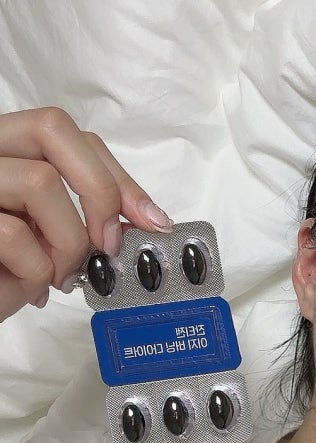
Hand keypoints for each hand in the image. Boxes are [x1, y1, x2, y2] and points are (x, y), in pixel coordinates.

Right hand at [0, 107, 172, 321]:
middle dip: (101, 190)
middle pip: (53, 129)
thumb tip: (147, 219)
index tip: (151, 220)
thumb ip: (87, 217)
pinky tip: (33, 288)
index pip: (67, 132)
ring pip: (40, 181)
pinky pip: (14, 235)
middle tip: (110, 245)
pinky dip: (37, 271)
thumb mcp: (50, 237)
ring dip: (69, 242)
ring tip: (61, 275)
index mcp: (8, 150)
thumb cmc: (8, 271)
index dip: (116, 174)